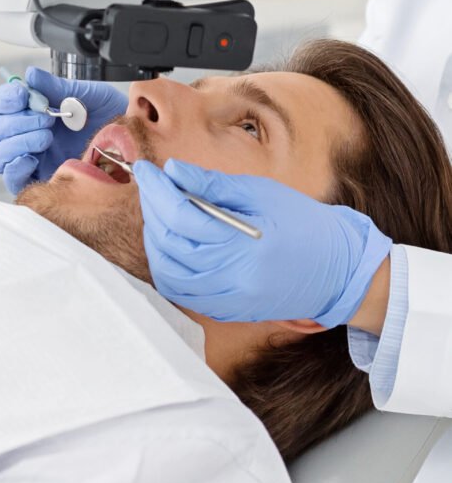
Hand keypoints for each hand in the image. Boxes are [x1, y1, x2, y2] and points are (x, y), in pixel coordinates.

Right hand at [0, 67, 127, 194]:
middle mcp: (29, 135)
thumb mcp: (88, 97)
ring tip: (46, 137)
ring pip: (0, 154)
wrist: (133, 148)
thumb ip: (58, 87)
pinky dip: (16, 167)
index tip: (24, 94)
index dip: (8, 97)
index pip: (5, 102)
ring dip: (17, 142)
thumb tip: (31, 76)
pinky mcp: (39, 181)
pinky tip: (33, 158)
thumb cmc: (112, 121)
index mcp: (38, 111)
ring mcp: (33, 159)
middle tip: (47, 119)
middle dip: (18, 120)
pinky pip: (12, 178)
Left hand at [133, 159, 391, 326]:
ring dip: (155, 240)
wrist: (338, 270)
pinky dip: (167, 266)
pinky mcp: (225, 311)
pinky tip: (172, 243)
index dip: (156, 191)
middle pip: (169, 244)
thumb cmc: (305, 225)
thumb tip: (174, 171)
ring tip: (162, 212)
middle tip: (153, 186)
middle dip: (153, 211)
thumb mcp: (262, 194)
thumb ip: (213, 186)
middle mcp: (231, 279)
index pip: (181, 217)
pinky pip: (180, 293)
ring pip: (167, 272)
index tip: (144, 171)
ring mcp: (227, 301)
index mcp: (244, 245)